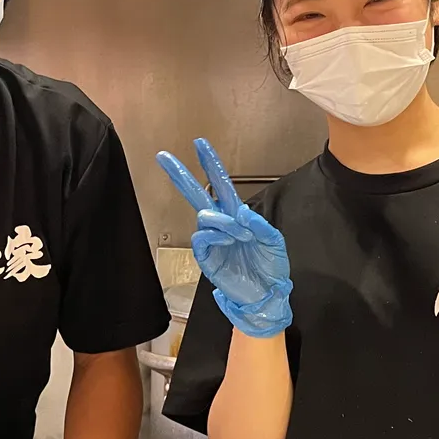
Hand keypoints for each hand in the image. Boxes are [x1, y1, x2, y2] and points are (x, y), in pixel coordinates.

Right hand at [156, 138, 292, 337]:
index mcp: (237, 216)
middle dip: (182, 175)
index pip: (221, 184)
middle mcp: (221, 225)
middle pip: (197, 194)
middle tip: (164, 157)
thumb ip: (259, 224)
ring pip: (204, 217)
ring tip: (238, 233)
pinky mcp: (207, 258)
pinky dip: (214, 235)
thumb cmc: (271, 267)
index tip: (199, 143)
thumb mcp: (274, 241)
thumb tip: (240, 211)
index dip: (211, 164)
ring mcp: (212, 241)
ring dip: (222, 221)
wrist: (267, 294)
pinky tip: (227, 239)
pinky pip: (201, 239)